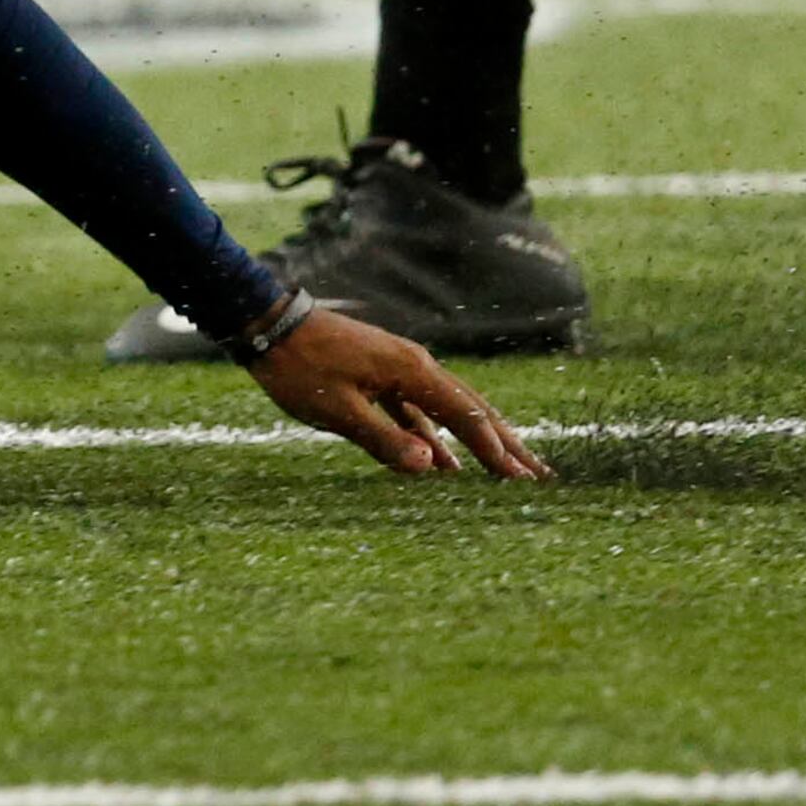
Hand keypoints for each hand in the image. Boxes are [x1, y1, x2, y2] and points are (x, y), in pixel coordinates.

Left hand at [244, 307, 552, 480]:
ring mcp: (398, 368)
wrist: (266, 324)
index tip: (521, 481)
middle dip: (505, 444)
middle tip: (539, 476)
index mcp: (411, 371)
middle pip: (471, 409)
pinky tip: (442, 464)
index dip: (494, 451)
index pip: (466, 416)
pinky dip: (434, 436)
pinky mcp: (380, 373)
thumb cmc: (298, 367)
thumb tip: (431, 468)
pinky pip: (418, 410)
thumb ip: (384, 440)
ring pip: (447, 409)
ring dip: (475, 441)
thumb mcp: (337, 410)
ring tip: (505, 471)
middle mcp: (414, 365)